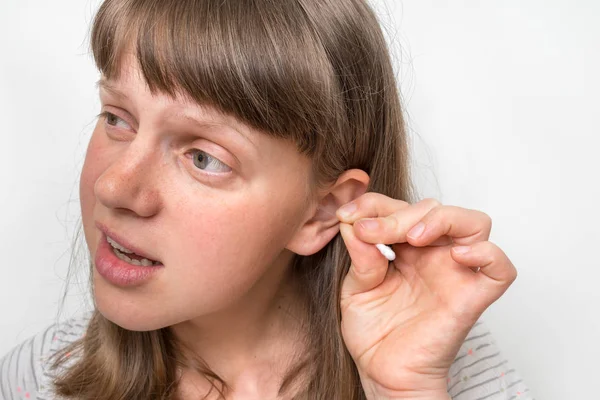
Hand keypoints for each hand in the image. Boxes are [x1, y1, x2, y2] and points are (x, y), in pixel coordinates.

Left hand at [336, 194, 516, 399]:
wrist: (384, 374)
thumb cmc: (373, 334)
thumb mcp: (355, 288)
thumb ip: (360, 257)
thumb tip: (354, 223)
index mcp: (406, 250)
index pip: (401, 208)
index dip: (374, 204)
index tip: (347, 215)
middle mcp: (434, 256)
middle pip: (434, 209)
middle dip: (399, 214)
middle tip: (369, 231)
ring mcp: (456, 274)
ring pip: (475, 224)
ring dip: (443, 219)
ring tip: (412, 238)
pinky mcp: (472, 297)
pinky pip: (500, 269)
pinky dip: (487, 254)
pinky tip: (456, 256)